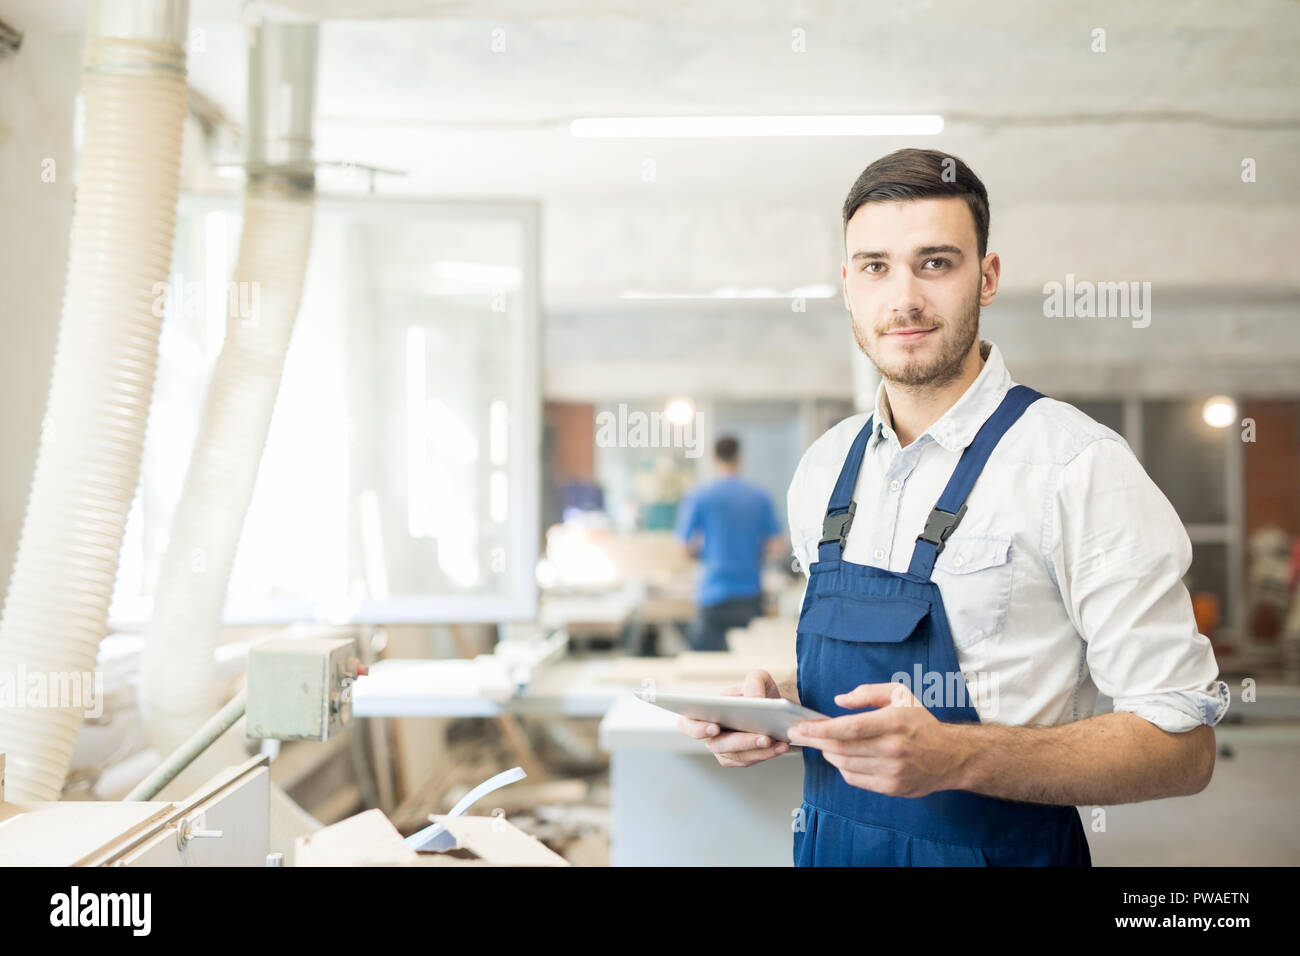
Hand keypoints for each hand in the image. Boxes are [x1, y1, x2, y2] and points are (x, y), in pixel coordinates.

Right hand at [676, 668, 790, 766]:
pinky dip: (766, 754)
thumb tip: (755, 699)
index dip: (696, 728)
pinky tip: (780, 746)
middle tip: (763, 737)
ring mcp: (724, 748)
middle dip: (742, 742)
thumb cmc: (759, 691)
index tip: (715, 728)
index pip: (687, 723)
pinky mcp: (740, 758)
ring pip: (737, 756)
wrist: (776, 707)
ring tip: (777, 740)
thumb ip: (754, 682)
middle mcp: (711, 733)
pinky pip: (750, 761)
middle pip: (717, 745)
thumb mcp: (759, 677)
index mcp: (706, 711)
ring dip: (759, 750)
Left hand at [786, 682, 961, 796]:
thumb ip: (868, 693)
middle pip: (841, 748)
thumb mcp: (900, 695)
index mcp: (893, 722)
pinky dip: (842, 768)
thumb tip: (839, 701)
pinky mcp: (891, 787)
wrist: (951, 756)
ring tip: (822, 744)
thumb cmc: (921, 723)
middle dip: (815, 741)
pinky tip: (841, 758)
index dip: (820, 729)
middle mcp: (892, 748)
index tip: (802, 726)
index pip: (848, 728)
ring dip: (827, 753)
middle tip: (800, 734)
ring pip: (845, 764)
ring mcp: (892, 771)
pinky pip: (855, 779)